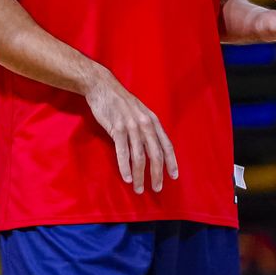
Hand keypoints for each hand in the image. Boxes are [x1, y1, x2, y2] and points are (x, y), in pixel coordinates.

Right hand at [84, 68, 176, 193]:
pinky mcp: (117, 128)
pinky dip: (125, 167)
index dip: (171, 162)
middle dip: (157, 174)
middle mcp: (145, 124)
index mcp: (153, 120)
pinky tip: (127, 178)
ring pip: (139, 156)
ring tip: (139, 188)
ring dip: (140, 175)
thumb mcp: (139, 112)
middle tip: (157, 188)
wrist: (102, 86)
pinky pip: (123, 151)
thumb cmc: (119, 101)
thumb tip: (152, 147)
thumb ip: (146, 127)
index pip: (166, 145)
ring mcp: (131, 126)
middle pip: (155, 154)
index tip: (173, 177)